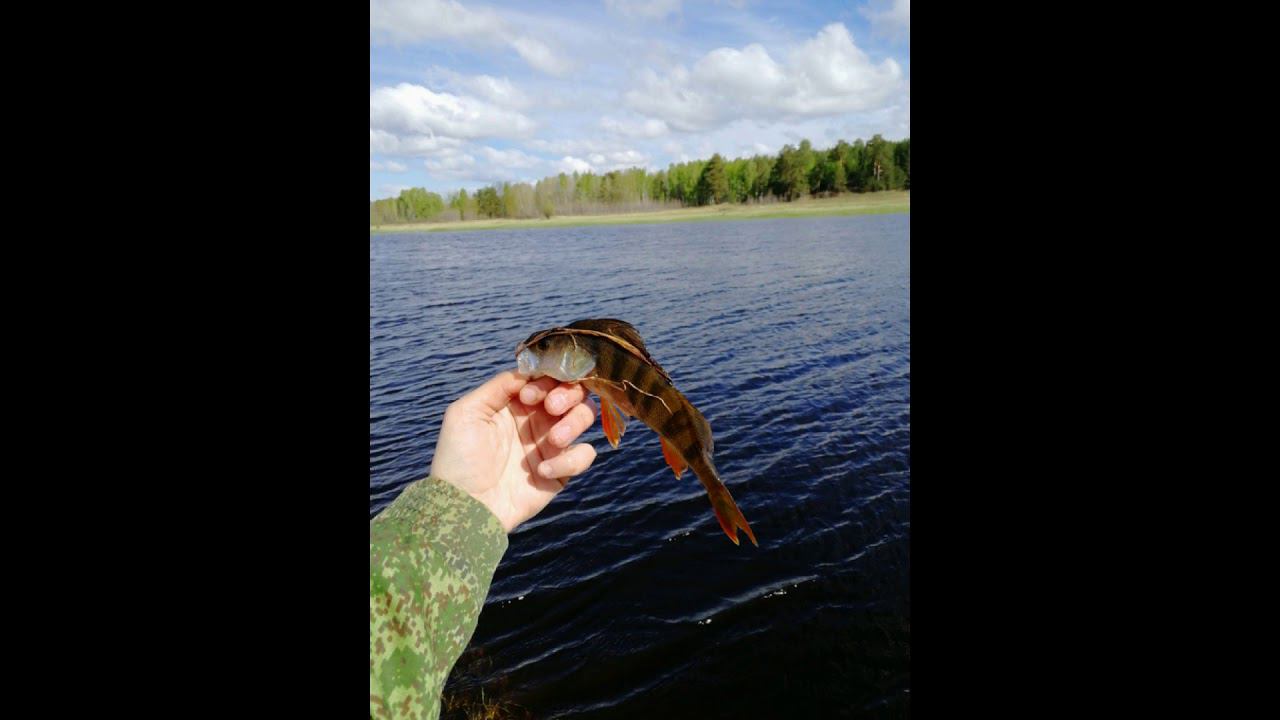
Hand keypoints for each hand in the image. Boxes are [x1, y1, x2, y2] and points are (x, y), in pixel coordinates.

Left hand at [429, 370, 598, 532]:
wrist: (467, 506)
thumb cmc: (459, 459)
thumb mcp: (466, 412)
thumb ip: (498, 386)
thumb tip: (529, 374)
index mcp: (516, 401)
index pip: (546, 377)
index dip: (546, 380)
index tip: (529, 396)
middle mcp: (537, 418)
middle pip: (573, 391)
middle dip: (568, 394)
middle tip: (552, 409)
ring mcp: (551, 444)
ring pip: (584, 416)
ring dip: (574, 422)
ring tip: (553, 440)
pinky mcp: (562, 470)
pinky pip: (584, 455)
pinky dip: (570, 460)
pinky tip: (542, 471)